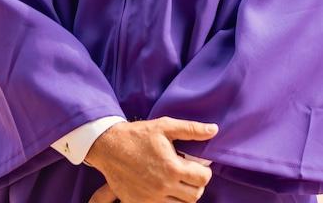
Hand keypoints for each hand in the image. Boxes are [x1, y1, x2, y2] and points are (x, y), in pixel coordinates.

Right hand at [85, 117, 215, 202]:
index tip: (198, 166)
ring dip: (184, 194)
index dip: (204, 171)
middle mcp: (163, 186)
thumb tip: (214, 130)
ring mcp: (151, 198)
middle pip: (195, 195)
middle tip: (189, 174)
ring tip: (177, 181)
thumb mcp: (165, 126)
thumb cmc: (138, 135)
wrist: (109, 147)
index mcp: (172, 168)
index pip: (203, 179)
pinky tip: (164, 188)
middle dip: (196, 184)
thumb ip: (191, 129)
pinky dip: (168, 201)